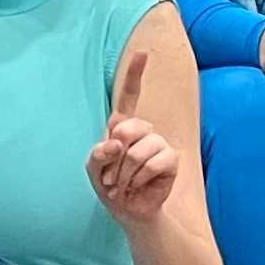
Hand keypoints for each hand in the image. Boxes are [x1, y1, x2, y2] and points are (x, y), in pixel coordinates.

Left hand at [86, 48, 178, 223]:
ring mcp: (159, 143)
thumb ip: (98, 154)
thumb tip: (117, 143)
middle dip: (114, 156)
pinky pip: (155, 162)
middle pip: (127, 128)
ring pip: (140, 149)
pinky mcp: (171, 159)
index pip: (130, 96)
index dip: (135, 75)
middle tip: (111, 176)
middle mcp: (143, 130)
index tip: (142, 54)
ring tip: (123, 185)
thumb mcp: (93, 169)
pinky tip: (138, 186)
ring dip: (125, 174)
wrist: (127, 210)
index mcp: (122, 126)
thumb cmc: (109, 185)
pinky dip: (140, 178)